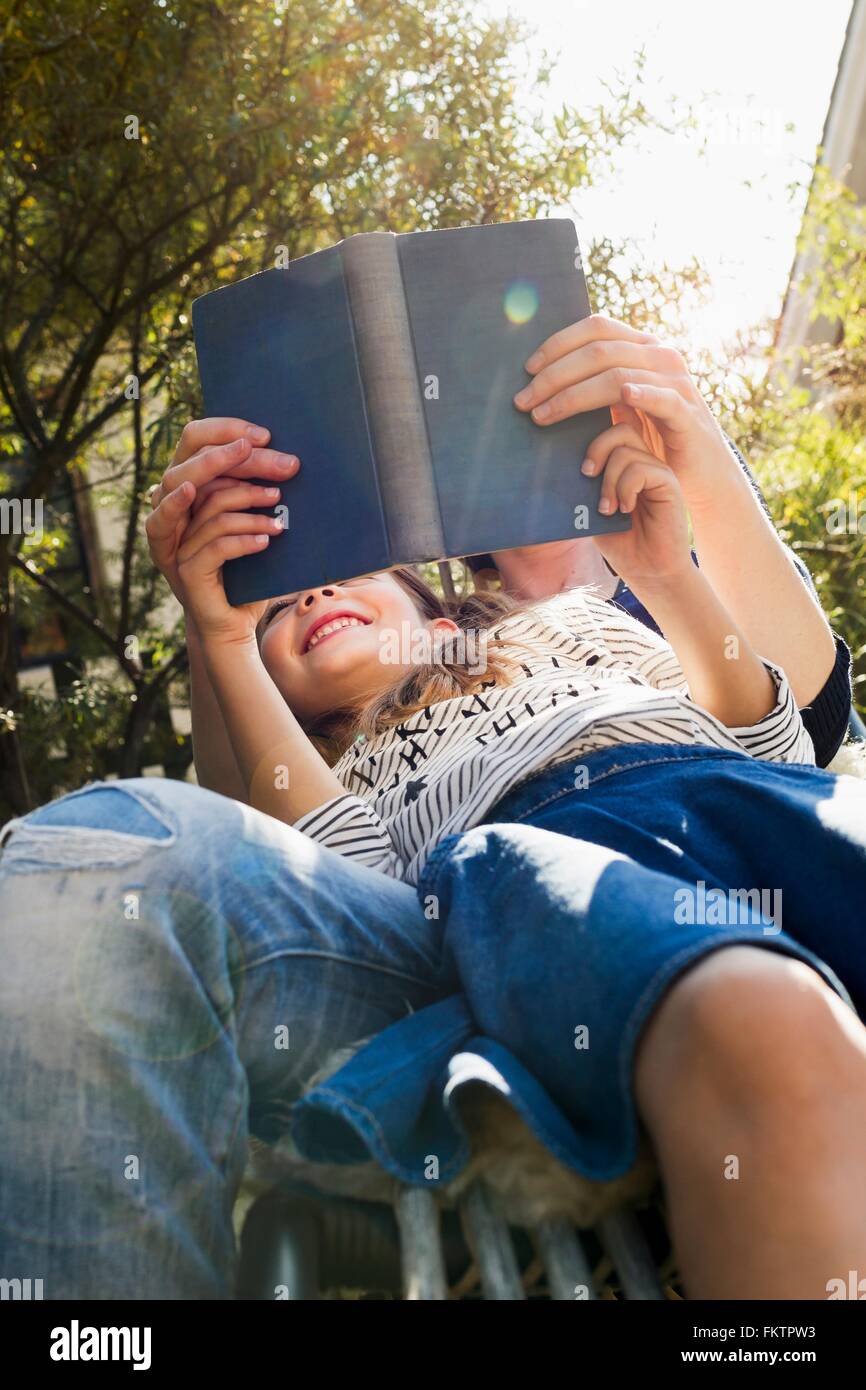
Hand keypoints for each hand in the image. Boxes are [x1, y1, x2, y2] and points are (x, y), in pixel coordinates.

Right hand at [145, 417, 299, 612]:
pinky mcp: (187, 571)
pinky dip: (245, 540)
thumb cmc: (245, 569)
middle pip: (198, 470)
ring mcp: (175, 542)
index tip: (264, 435)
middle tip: (286, 466)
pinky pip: (216, 547)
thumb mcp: (250, 522)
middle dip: (245, 463)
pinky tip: (268, 540)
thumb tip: (287, 458)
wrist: (232, 622)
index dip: (224, 431)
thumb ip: (252, 490)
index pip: (192, 440)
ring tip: (282, 515)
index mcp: (184, 489)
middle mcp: (172, 511)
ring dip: (252, 505)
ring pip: (211, 509)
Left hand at [513, 313, 738, 513]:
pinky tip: (621, 397)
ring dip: (573, 395)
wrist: (700, 477)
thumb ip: (595, 387)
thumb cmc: (654, 442)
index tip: (527, 369)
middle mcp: (661, 357)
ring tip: (542, 415)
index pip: (597, 328)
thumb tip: (542, 381)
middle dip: (554, 375)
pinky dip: (640, 394)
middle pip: (599, 351)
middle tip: (523, 400)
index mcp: (643, 347)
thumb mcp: (621, 408)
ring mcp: (677, 383)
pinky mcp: (688, 414)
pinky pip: (662, 398)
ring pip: (617, 375)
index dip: (559, 343)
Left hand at [586, 427, 692, 585]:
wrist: (648, 571)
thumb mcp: (593, 509)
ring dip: (609, 479)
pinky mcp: (668, 482)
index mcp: (624, 465)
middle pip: (620, 430)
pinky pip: (641, 469)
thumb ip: (586, 484)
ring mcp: (657, 470)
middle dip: (596, 448)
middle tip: (587, 475)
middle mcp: (643, 462)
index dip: (589, 438)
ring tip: (608, 509)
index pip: (608, 432)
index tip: (575, 465)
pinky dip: (625, 488)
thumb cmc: (621, 542)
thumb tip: (562, 461)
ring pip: (626, 449)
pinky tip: (626, 509)